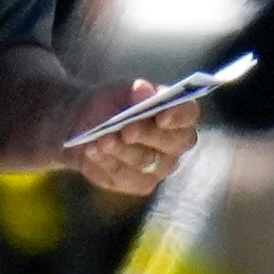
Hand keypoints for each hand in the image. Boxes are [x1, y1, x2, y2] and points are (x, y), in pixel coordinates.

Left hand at [69, 80, 200, 197]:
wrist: (85, 125)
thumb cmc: (111, 104)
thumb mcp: (118, 90)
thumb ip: (134, 89)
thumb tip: (144, 91)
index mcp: (178, 115)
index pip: (188, 114)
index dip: (178, 116)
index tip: (161, 116)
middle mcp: (175, 144)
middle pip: (171, 143)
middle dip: (147, 135)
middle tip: (126, 130)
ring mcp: (159, 167)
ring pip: (144, 162)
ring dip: (121, 150)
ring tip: (101, 140)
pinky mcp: (138, 184)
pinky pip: (124, 176)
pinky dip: (105, 162)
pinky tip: (91, 150)